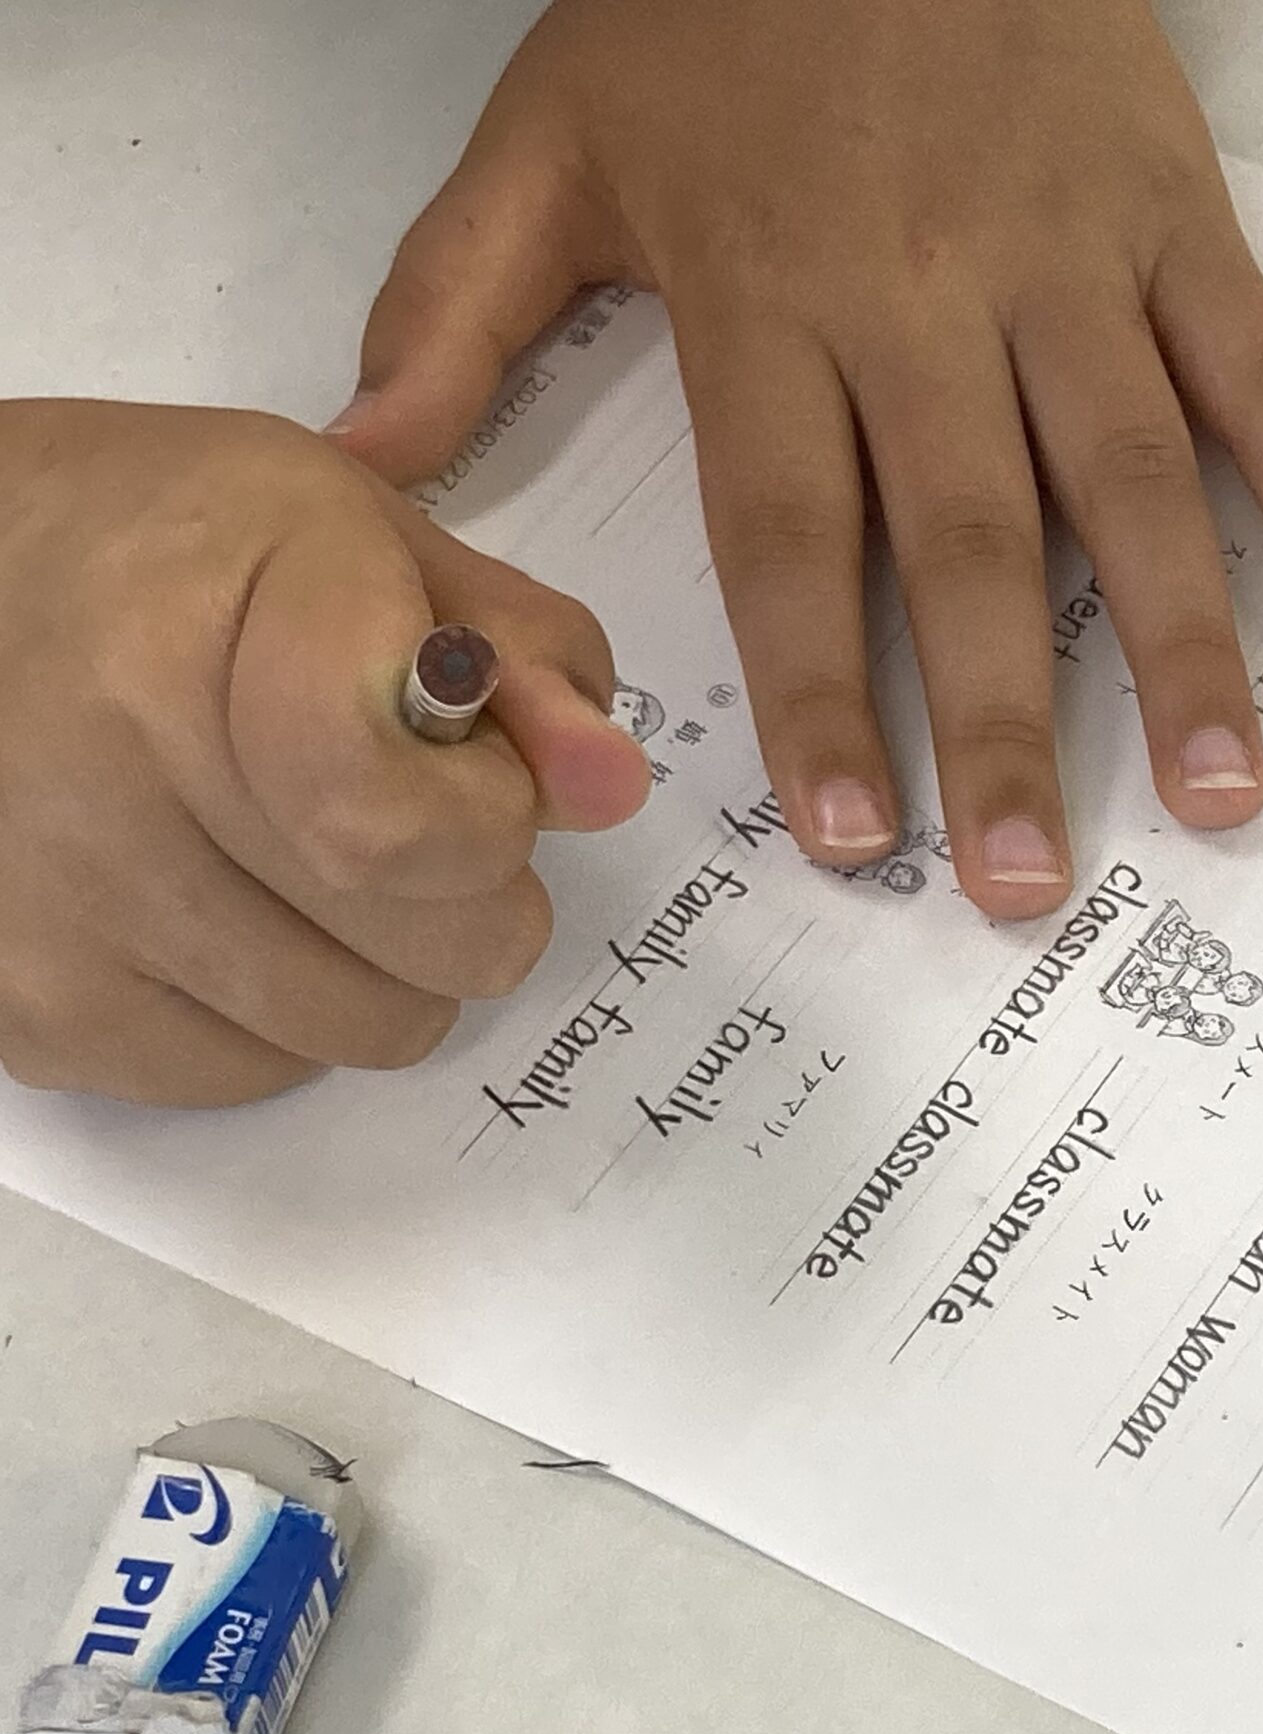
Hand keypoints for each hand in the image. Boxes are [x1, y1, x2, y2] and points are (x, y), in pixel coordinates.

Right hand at [0, 402, 649, 1105]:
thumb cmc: (172, 547)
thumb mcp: (364, 535)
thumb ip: (521, 653)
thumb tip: (608, 788)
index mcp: (203, 631)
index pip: (410, 823)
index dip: (490, 806)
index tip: (473, 758)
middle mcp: (107, 782)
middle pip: (431, 945)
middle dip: (476, 886)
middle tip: (408, 804)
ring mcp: (57, 914)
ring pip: (363, 1027)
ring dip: (390, 957)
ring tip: (313, 850)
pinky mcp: (29, 1013)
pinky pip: (253, 1073)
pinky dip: (284, 1010)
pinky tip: (231, 904)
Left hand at [328, 0, 1262, 921]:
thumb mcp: (550, 132)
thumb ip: (453, 303)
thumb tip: (360, 460)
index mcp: (766, 296)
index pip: (790, 534)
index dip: (820, 692)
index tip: (851, 835)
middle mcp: (922, 295)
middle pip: (968, 540)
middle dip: (1002, 720)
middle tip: (1031, 883)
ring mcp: (1066, 255)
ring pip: (1128, 474)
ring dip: (1182, 642)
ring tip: (1220, 793)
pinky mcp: (1171, 208)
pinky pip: (1258, 362)